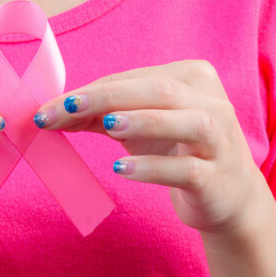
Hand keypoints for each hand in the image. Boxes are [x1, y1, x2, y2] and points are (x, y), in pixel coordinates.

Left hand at [30, 59, 267, 237]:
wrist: (228, 198)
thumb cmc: (177, 151)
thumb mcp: (139, 127)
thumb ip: (100, 115)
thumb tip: (52, 112)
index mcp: (192, 78)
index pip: (132, 79)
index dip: (89, 92)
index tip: (47, 109)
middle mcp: (212, 102)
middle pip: (159, 90)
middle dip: (107, 98)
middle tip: (65, 109)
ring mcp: (220, 139)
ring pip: (187, 120)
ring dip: (144, 120)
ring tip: (106, 125)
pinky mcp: (217, 177)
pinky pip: (186, 168)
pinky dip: (153, 167)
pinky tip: (121, 169)